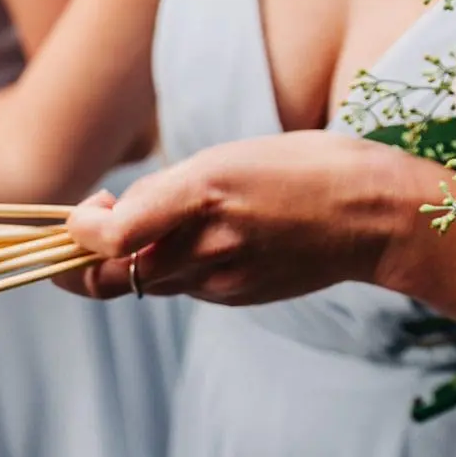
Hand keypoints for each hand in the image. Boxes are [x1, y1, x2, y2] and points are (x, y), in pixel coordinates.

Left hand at [60, 132, 426, 304]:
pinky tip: (205, 238)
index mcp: (202, 193)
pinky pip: (185, 286)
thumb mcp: (226, 158)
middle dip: (82, 263)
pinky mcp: (237, 297)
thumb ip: (163, 191)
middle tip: (90, 233)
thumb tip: (108, 218)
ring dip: (132, 260)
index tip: (89, 208)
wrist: (375, 216)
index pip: (110, 237)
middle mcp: (207, 244)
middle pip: (111, 279)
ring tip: (157, 222)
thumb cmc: (302, 170)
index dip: (80, 231)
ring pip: (146, 283)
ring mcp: (222, 280)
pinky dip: (174, 266)